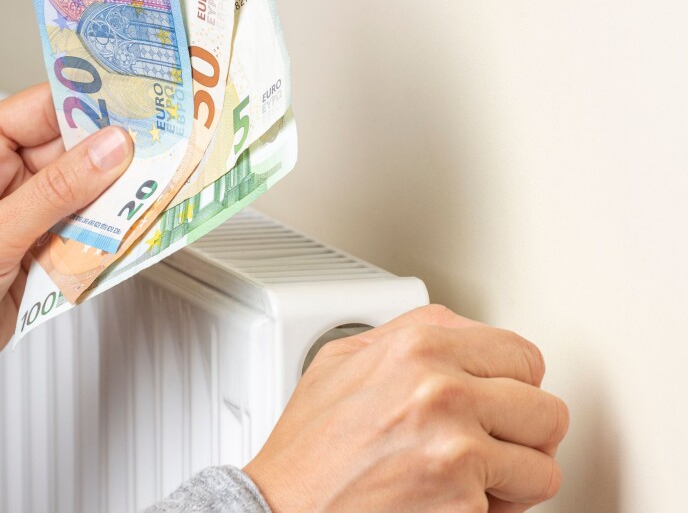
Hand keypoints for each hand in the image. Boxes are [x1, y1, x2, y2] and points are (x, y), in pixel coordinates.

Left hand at [0, 83, 133, 409]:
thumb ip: (55, 193)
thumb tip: (109, 150)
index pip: (47, 108)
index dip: (96, 104)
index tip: (146, 107)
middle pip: (74, 153)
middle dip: (116, 160)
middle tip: (165, 158)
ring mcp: (19, 218)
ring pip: (84, 198)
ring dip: (114, 205)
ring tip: (154, 200)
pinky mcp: (34, 255)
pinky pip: (82, 237)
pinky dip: (105, 242)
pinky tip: (128, 241)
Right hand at [243, 305, 568, 511]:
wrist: (281, 509)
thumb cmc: (307, 449)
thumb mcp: (342, 362)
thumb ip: (405, 335)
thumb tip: (459, 333)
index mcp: (417, 345)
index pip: (520, 354)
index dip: (512, 386)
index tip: (499, 403)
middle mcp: (441, 387)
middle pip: (546, 408)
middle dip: (523, 435)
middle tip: (491, 447)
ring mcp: (455, 444)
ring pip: (544, 463)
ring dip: (514, 478)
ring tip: (471, 479)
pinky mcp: (462, 498)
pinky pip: (519, 506)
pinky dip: (494, 512)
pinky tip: (450, 501)